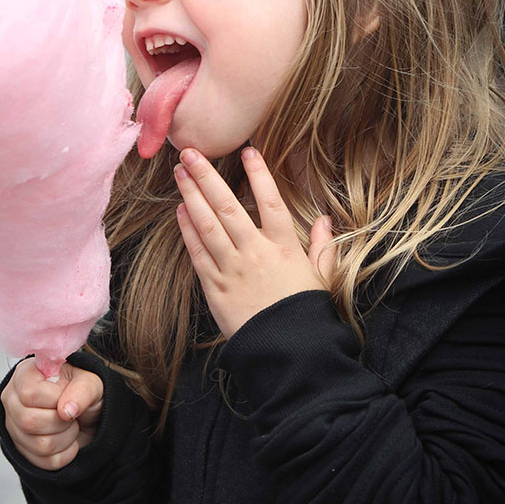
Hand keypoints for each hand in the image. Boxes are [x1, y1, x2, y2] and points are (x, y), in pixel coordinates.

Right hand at [0, 358, 103, 470]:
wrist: (85, 412)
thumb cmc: (83, 390)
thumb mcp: (90, 382)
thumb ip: (82, 390)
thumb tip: (66, 411)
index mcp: (25, 374)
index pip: (30, 394)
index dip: (55, 400)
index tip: (69, 396)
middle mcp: (13, 399)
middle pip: (29, 422)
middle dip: (62, 422)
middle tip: (72, 414)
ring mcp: (13, 426)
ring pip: (38, 445)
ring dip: (66, 438)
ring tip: (71, 425)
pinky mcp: (21, 449)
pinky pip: (43, 462)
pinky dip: (64, 454)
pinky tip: (67, 440)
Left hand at [174, 147, 334, 338]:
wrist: (287, 353)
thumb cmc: (306, 314)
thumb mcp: (322, 278)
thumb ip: (323, 247)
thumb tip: (325, 221)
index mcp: (285, 247)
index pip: (271, 202)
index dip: (260, 175)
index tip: (248, 150)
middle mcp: (255, 252)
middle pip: (228, 206)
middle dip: (207, 177)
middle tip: (190, 153)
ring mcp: (232, 269)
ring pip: (208, 225)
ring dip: (191, 196)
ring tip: (179, 173)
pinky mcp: (215, 287)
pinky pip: (198, 253)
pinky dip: (187, 231)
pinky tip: (179, 212)